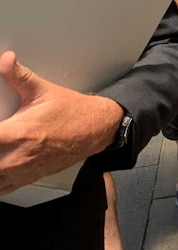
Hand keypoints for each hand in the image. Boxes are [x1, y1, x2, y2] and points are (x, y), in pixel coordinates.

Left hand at [0, 51, 122, 194]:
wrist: (96, 130)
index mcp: (18, 133)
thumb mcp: (44, 90)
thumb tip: (5, 60)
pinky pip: (2, 189)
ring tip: (0, 149)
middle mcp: (18, 156)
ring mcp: (22, 171)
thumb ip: (19, 76)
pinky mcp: (27, 177)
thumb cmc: (72, 112)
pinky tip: (1, 167)